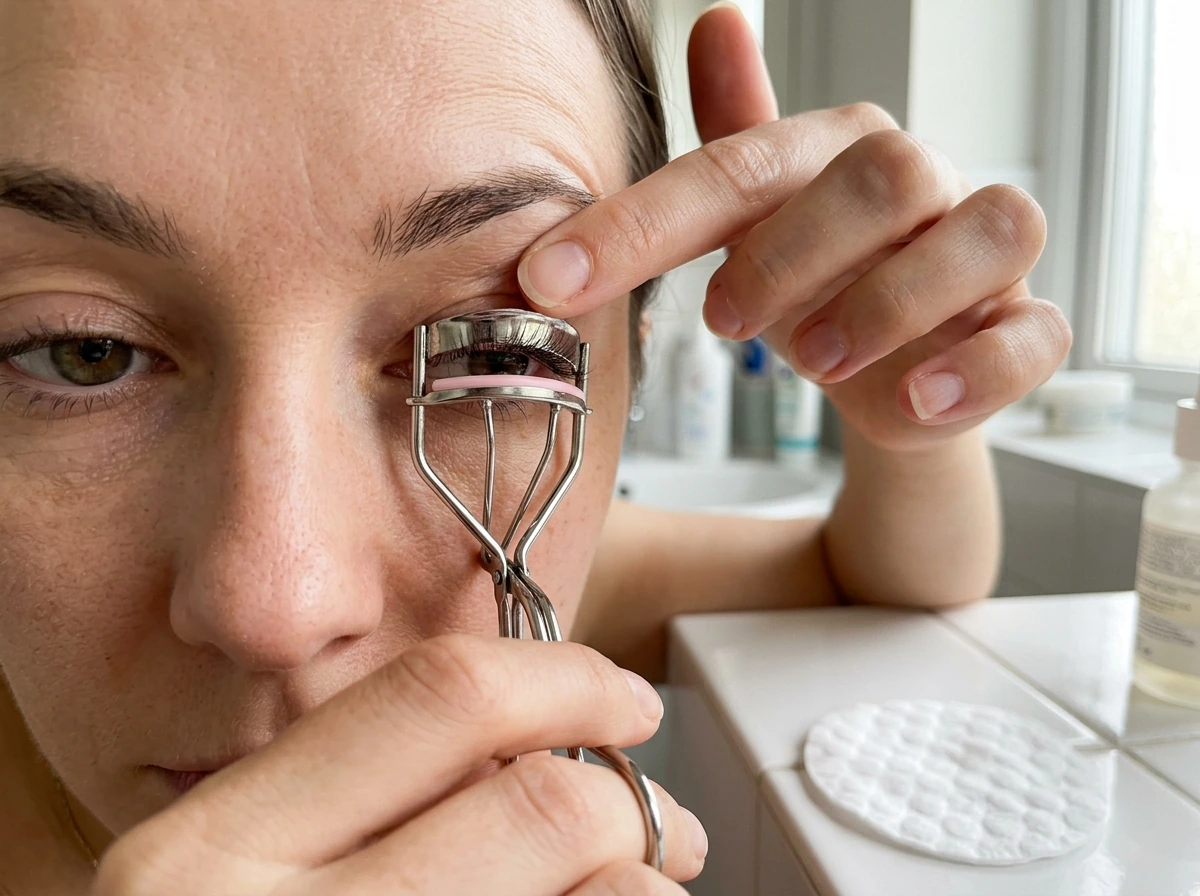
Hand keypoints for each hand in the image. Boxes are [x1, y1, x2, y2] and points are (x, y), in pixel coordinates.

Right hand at [90, 636, 703, 894]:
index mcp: (206, 852)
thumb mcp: (231, 881)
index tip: (622, 699)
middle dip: (627, 802)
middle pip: (545, 803)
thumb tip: (546, 741)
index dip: (562, 680)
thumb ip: (356, 803)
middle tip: (659, 827)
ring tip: (635, 892)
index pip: (436, 700)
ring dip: (644, 885)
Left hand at [517, 5, 1070, 451]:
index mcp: (839, 154)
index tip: (556, 280)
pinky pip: (1039, 334)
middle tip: (724, 320)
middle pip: (887, 173)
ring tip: (815, 361)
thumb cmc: (822, 285)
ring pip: (994, 229)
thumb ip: (732, 141)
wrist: (897, 375)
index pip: (742, 163)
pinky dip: (979, 371)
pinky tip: (914, 403)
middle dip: (793, 251)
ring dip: (889, 301)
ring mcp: (987, 258)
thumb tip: (716, 20)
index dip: (642, 223)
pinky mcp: (1026, 330)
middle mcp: (926, 187)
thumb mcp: (758, 222)